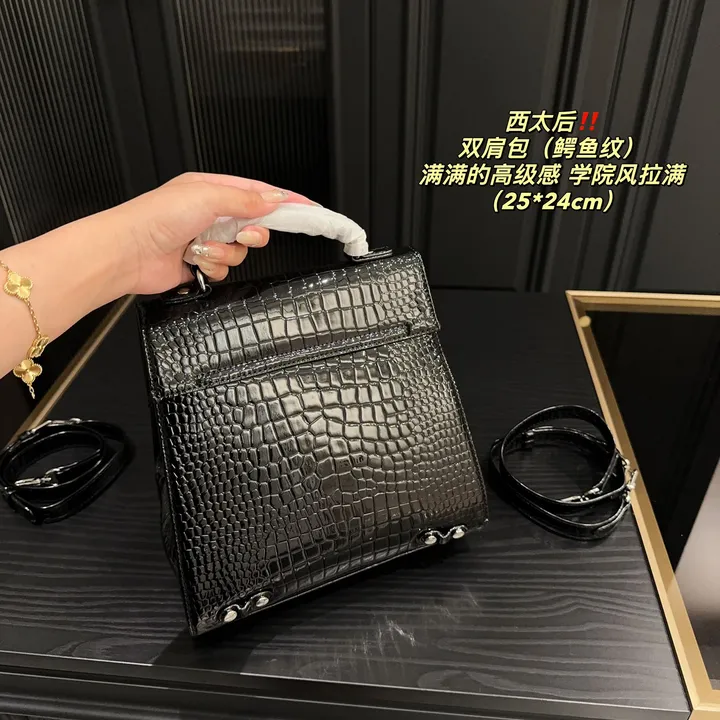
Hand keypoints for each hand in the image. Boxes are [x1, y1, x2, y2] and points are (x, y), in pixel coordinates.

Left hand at [95, 172, 315, 294]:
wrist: (127, 252)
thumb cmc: (155, 217)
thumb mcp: (207, 197)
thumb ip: (246, 199)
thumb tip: (275, 199)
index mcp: (212, 189)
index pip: (259, 192)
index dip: (285, 201)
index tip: (308, 209)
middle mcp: (210, 213)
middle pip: (254, 225)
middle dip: (251, 234)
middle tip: (243, 235)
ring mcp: (205, 239)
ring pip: (240, 251)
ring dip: (226, 253)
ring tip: (204, 250)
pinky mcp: (200, 263)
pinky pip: (225, 268)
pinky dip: (214, 267)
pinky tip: (196, 262)